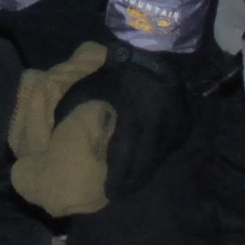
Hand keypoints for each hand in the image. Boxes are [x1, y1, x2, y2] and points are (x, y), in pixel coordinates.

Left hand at [52, 41, 193, 204]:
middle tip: (118, 193)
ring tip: (130, 182)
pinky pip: (169, 149)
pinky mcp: (185, 125)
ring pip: (159, 159)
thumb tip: (59, 131)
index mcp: (134, 116)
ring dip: (145, 170)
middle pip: (145, 164)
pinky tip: (146, 162)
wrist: (155, 51)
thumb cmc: (118, 70)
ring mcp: (176, 126)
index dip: (117, 177)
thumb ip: (79, 111)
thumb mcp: (93, 88)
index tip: (108, 193)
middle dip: (132, 181)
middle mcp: (159, 126)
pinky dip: (157, 156)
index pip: (125, 156)